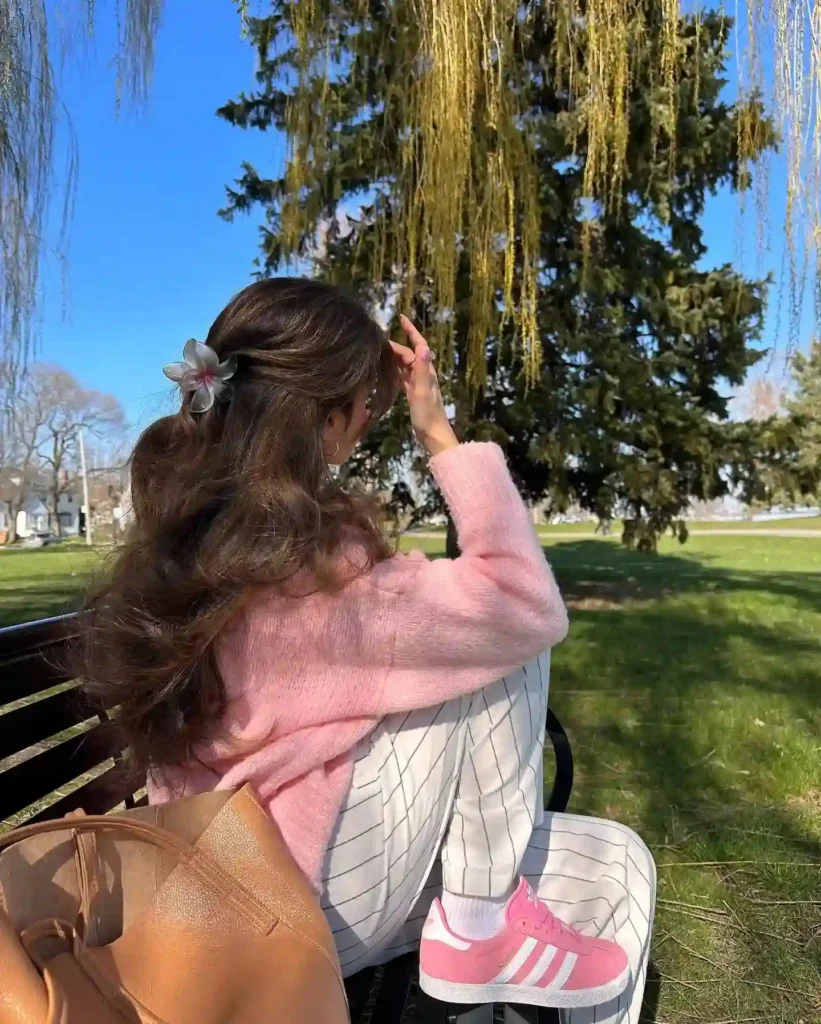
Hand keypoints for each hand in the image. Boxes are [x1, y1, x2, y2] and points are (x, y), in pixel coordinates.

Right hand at [391, 315, 457, 456]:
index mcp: (427, 371)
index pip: (419, 345)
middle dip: (396, 344)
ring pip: (405, 365)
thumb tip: (424, 347)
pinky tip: (386, 370)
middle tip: (378, 341)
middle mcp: (424, 374)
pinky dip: (395, 370)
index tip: (401, 317)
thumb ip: (422, 370)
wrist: (433, 435)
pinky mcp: (414, 393)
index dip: (411, 331)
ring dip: (395, 356)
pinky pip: (403, 377)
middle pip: (409, 354)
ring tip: (379, 351)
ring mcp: (419, 384)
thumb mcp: (422, 391)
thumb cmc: (428, 415)